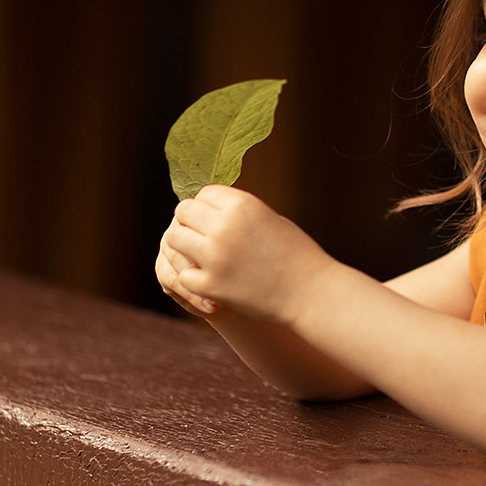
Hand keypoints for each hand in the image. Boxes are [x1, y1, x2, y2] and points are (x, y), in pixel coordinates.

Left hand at [159, 185, 334, 324]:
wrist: (311, 293)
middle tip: (202, 236)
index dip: (207, 206)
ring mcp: (214, 256)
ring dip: (185, 246)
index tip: (215, 219)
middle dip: (191, 222)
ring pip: (174, 239)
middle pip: (184, 212)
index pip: (204, 193)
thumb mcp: (268, 218)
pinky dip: (194, 277)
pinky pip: (182, 274)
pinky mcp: (209, 285)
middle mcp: (224, 226)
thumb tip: (205, 208)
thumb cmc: (295, 254)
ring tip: (201, 255)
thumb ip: (236, 212)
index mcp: (242, 205)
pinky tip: (211, 279)